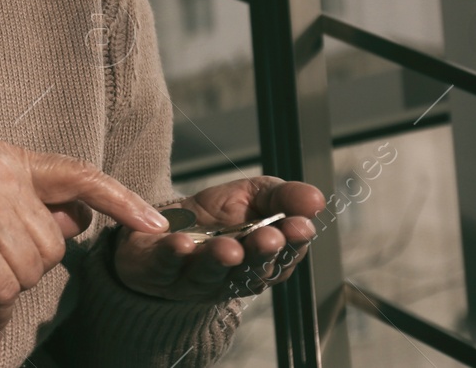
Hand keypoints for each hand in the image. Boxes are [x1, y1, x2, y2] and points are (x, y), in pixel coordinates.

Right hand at [0, 139, 168, 345]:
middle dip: (24, 270)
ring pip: (30, 272)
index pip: (78, 176)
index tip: (156, 224)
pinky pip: (1, 293)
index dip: (121, 201)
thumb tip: (79, 220)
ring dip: (0, 291)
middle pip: (54, 246)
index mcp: (6, 158)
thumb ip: (26, 203)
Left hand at [112, 177, 323, 301]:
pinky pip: (166, 267)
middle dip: (260, 255)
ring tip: (228, 247)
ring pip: (209, 275)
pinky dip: (174, 255)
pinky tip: (182, 242)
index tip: (299, 225)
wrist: (160, 224)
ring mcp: (193, 280)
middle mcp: (231, 277)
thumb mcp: (253, 195)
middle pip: (250, 272)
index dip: (292, 244)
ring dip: (219, 261)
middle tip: (269, 238)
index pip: (283, 258)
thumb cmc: (214, 215)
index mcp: (260, 261)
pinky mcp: (157, 273)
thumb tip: (318, 200)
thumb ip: (284, 197)